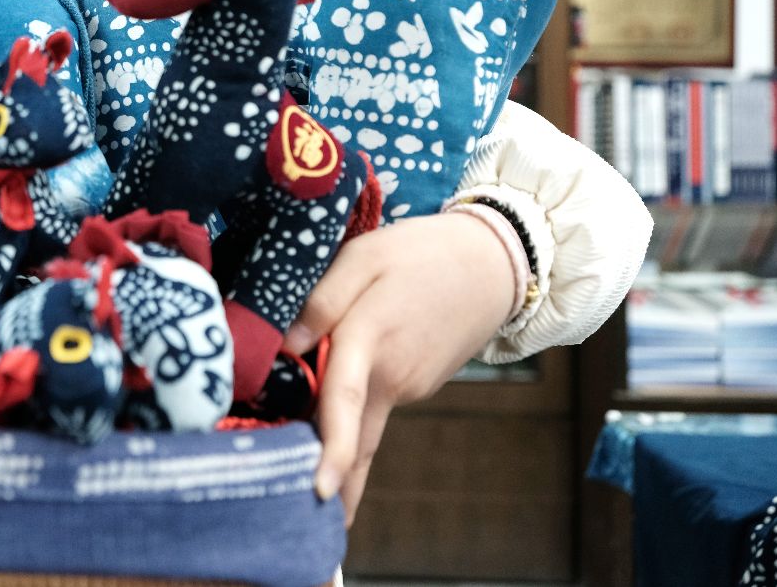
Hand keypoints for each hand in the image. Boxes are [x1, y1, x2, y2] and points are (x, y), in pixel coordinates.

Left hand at [283, 213, 515, 526]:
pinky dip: (352, 420)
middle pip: (357, 440)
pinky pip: (374, 406)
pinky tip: (329, 417)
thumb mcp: (363, 256)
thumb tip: (285, 345)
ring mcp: (409, 387)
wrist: (491, 263)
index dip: (333, 451)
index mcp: (371, 340)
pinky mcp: (416, 385)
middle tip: (309, 523)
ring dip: (338, 454)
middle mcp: (392, 376)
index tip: (319, 492)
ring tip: (305, 481)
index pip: (343, 402)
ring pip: (363, 426)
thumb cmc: (418, 253)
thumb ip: (321, 300)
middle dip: (336, 485)